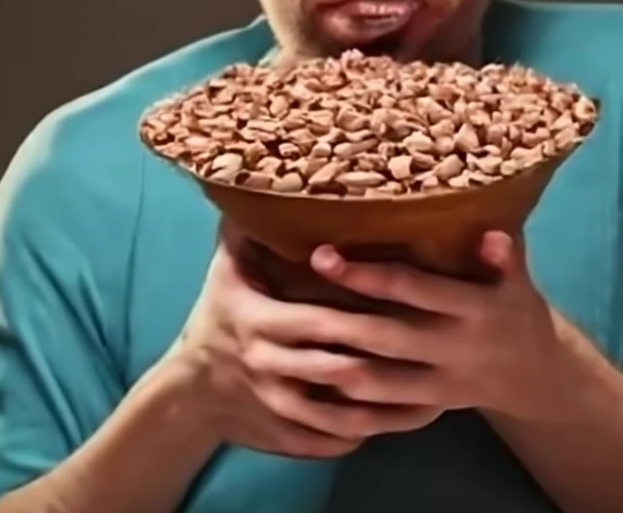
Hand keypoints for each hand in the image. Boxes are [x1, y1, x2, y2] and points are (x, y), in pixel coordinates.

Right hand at [169, 223, 444, 458]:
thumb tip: (258, 180)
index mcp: (261, 324)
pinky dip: (365, 434)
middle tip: (434, 350)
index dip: (359, 312)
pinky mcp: (287, 437)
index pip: (319, 319)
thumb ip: (243, 232)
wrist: (189, 392)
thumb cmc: (215, 318)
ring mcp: (280, 408)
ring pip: (342, 416)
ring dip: (386, 410)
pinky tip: (399, 422)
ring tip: (434, 398)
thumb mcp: (223, 273)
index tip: (403, 303)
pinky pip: (332, 442)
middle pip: (339, 368)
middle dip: (385, 361)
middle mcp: (271, 368)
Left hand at [296, 231, 561, 420]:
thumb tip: (490, 230)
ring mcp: (441, 386)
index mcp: (474, 309)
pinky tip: (315, 391)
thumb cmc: (512, 307)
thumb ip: (504, 256)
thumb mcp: (517, 280)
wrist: (534, 374)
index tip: (323, 255)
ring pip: (380, 383)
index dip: (366, 274)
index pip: (412, 289)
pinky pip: (385, 415)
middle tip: (291, 301)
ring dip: (336, 367)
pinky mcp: (430, 409)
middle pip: (387, 337)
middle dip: (338, 318)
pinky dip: (350, 407)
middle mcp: (454, 349)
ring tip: (294, 345)